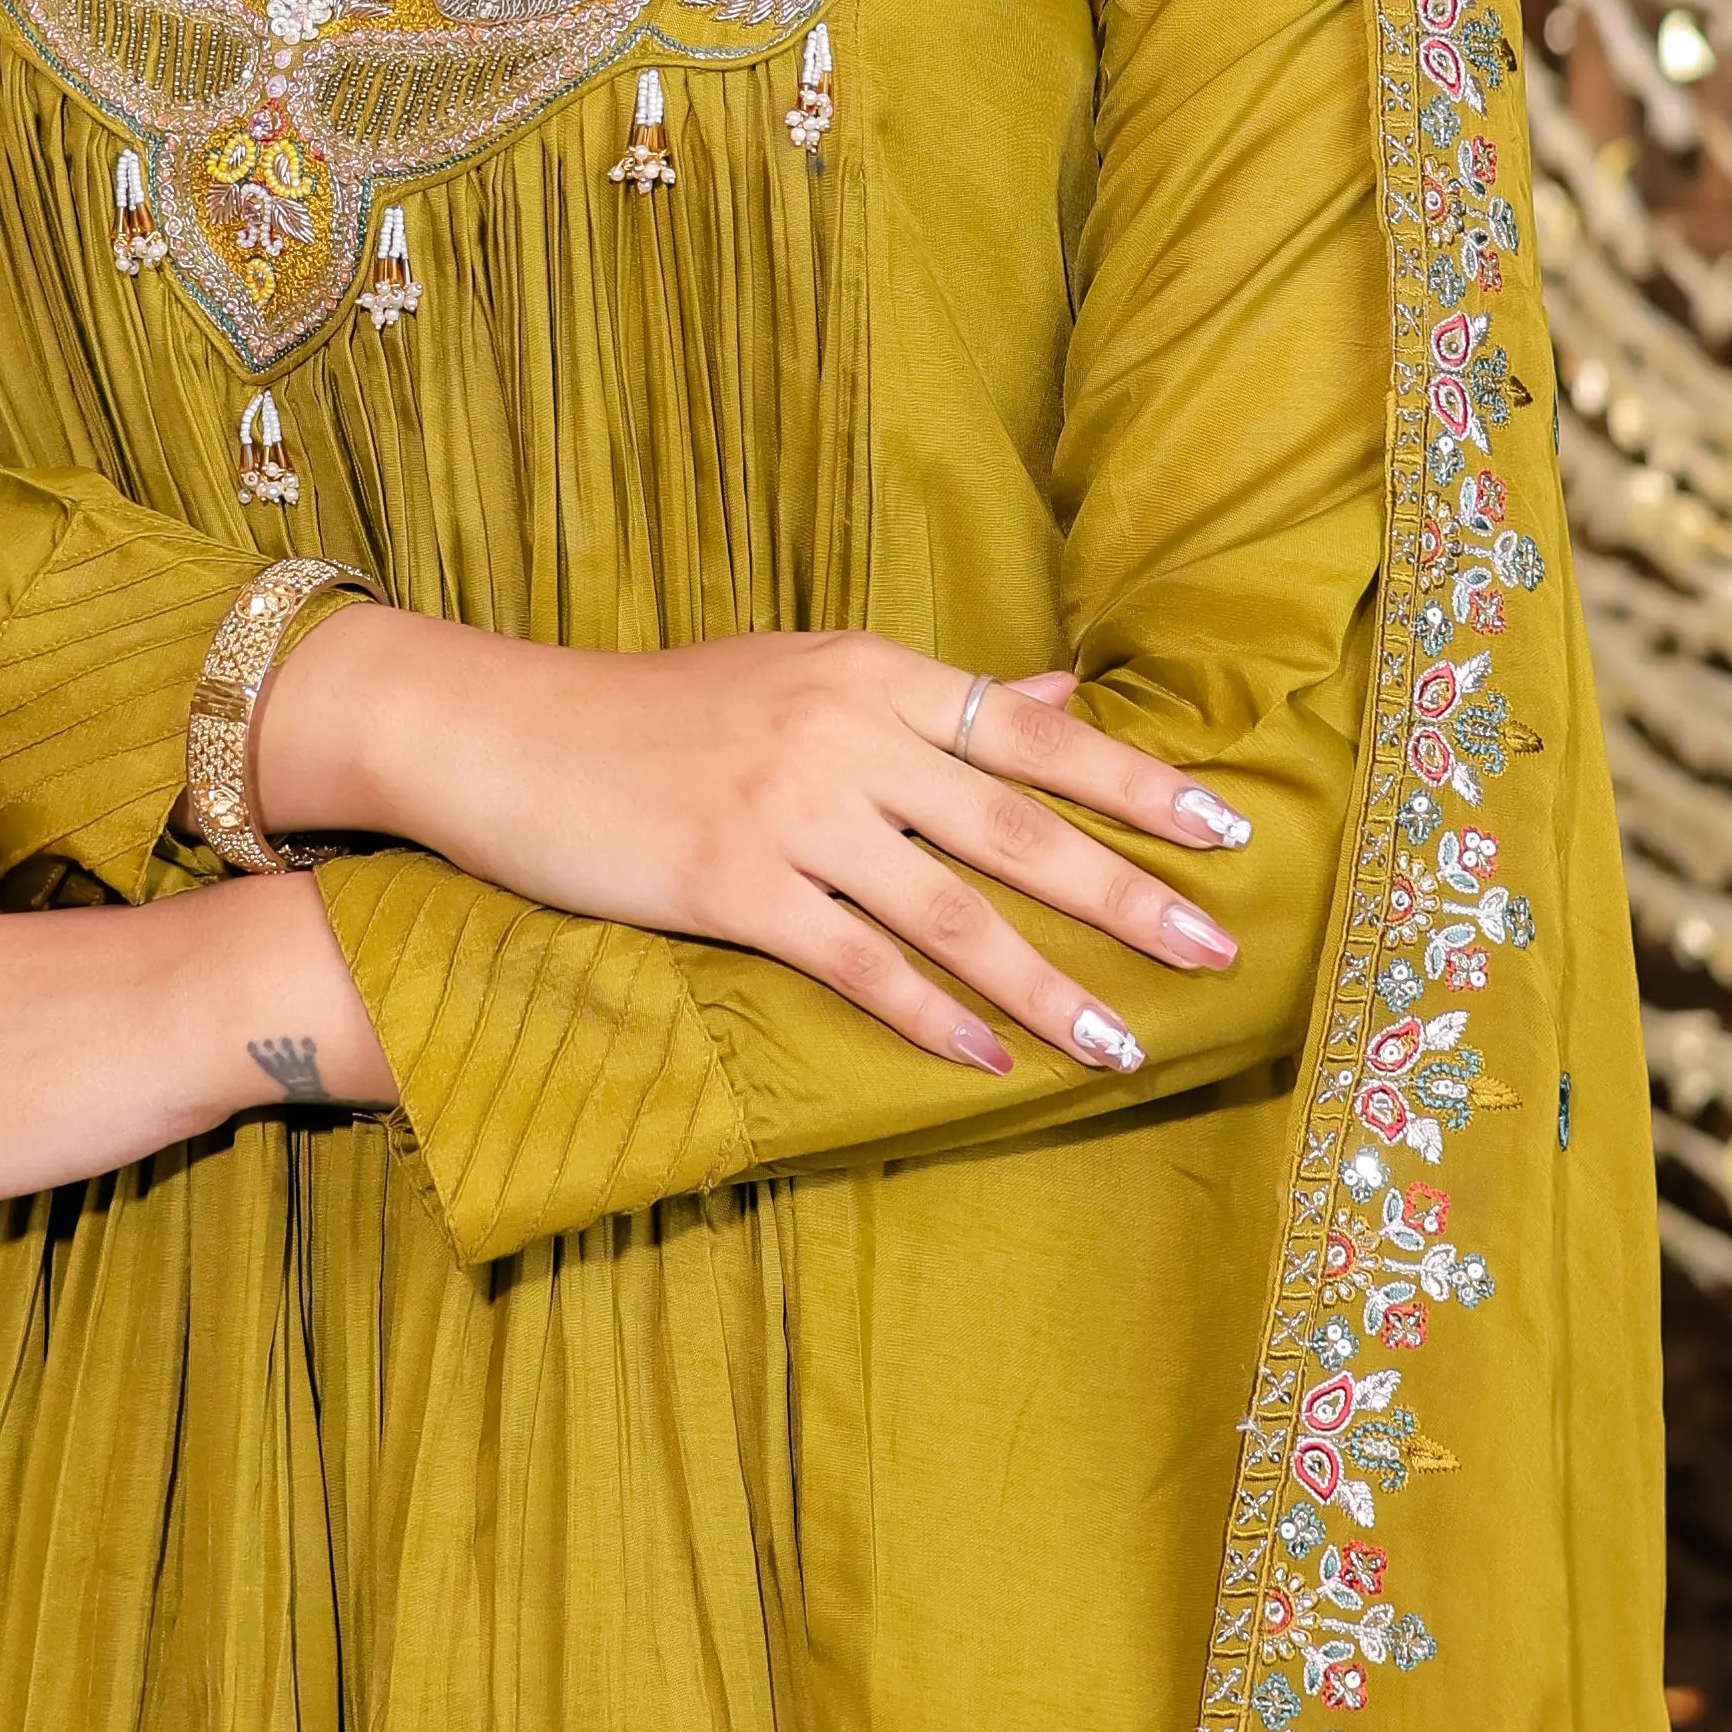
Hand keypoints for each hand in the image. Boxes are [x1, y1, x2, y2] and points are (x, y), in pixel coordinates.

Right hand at [257, 614, 1250, 1075]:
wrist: (503, 730)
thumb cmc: (661, 709)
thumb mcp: (807, 671)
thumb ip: (941, 698)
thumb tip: (1066, 698)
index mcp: (874, 672)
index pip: (1036, 734)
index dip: (1139, 783)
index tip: (1228, 830)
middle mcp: (845, 733)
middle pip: (1018, 825)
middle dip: (1127, 895)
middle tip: (1215, 951)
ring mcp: (788, 810)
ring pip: (950, 909)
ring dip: (1043, 984)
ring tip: (1121, 1042)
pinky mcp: (730, 884)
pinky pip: (854, 962)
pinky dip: (926, 1016)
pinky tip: (985, 1060)